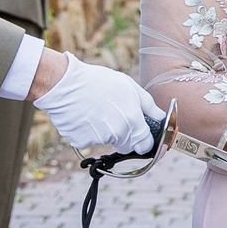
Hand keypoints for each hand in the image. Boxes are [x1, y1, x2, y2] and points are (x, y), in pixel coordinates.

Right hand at [33, 56, 163, 152]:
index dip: (143, 141)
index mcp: (132, 121)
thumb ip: (148, 105)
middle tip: (114, 117)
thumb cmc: (99, 82)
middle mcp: (117, 134)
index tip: (140, 136)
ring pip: (107, 142)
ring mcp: (98, 140)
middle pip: (126, 146)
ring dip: (104, 132)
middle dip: (125, 137)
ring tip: (96, 110)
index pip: (145, 145)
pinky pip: (88, 141)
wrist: (65, 83)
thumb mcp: (129, 87)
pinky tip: (83, 115)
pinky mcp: (81, 142)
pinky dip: (87, 133)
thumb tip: (161, 116)